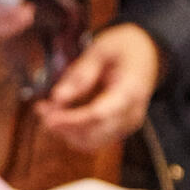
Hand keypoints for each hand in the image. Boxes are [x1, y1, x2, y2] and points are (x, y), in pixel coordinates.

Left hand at [36, 22, 161, 150]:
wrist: (148, 53)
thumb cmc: (124, 48)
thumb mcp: (100, 50)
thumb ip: (80, 74)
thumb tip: (57, 98)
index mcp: (130, 91)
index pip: (99, 115)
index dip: (71, 120)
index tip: (47, 117)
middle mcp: (131, 114)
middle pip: (93, 134)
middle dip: (63, 127)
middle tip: (41, 109)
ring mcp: (126, 125)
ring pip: (91, 142)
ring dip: (65, 132)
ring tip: (46, 110)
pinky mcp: (118, 129)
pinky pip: (93, 139)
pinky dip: (73, 131)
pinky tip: (60, 115)